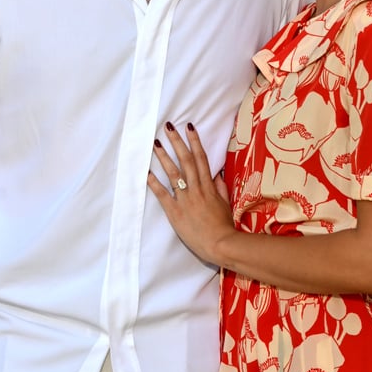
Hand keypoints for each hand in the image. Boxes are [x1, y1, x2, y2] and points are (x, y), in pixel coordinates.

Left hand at [147, 122, 235, 266]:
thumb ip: (220, 188)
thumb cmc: (224, 226)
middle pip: (186, 160)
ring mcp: (185, 199)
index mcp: (209, 186)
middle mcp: (196, 189)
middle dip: (177, 142)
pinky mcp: (175, 212)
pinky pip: (163, 194)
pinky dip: (154, 183)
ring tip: (155, 143)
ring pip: (173, 173)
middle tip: (168, 127)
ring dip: (164, 157)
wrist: (221, 244)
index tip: (189, 127)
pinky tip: (146, 172)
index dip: (195, 141)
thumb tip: (216, 174)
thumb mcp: (225, 204)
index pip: (201, 158)